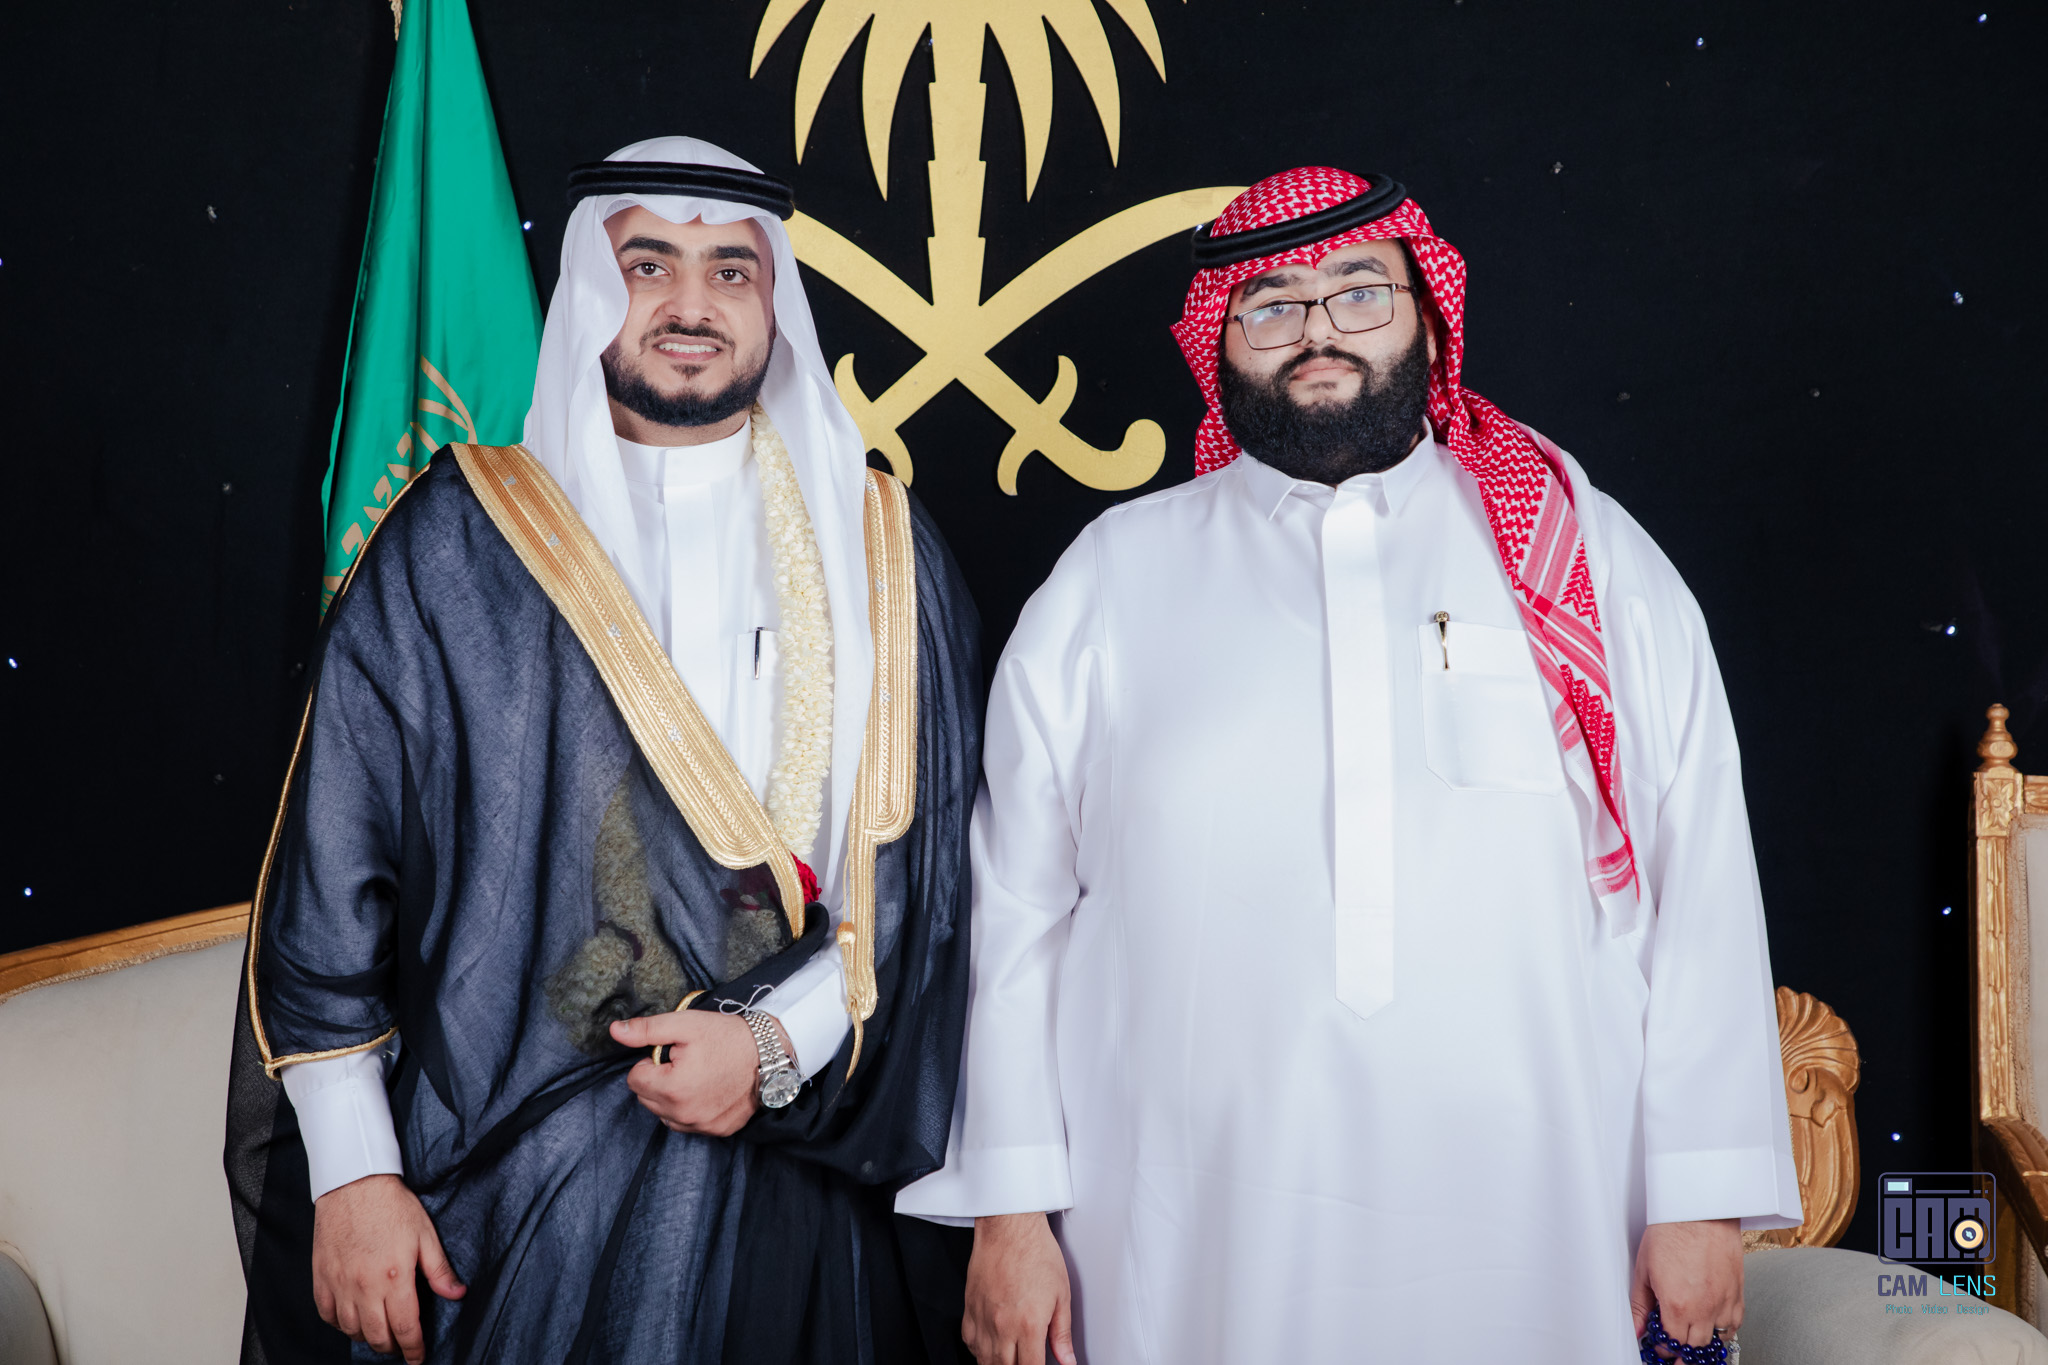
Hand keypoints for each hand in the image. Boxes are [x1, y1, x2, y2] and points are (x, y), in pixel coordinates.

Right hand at [311, 1173, 465, 1363]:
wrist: (354, 1183)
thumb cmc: (391, 1206)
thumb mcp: (425, 1235)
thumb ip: (439, 1270)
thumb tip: (457, 1294)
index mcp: (394, 1278)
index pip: (405, 1329)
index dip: (414, 1349)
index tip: (418, 1358)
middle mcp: (364, 1287)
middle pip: (377, 1336)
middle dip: (392, 1348)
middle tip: (402, 1345)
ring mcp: (340, 1284)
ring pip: (351, 1330)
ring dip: (368, 1337)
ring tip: (380, 1332)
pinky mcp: (321, 1278)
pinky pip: (328, 1315)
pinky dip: (341, 1324)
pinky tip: (352, 1319)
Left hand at [608, 1011, 789, 1136]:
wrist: (770, 1053)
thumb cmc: (728, 1037)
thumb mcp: (685, 1025)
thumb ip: (646, 1030)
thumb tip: (615, 1031)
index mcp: (671, 1088)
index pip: (634, 1079)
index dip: (650, 1062)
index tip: (672, 1053)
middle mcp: (684, 1114)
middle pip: (647, 1099)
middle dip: (658, 1080)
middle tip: (685, 1062)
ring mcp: (702, 1126)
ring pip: (665, 1115)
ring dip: (672, 1098)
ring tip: (697, 1076)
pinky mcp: (717, 1131)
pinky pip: (688, 1124)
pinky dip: (691, 1110)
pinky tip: (707, 1091)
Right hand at [963, 1212, 1075, 1364]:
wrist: (1009, 1226)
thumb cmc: (1035, 1252)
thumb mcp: (1061, 1294)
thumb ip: (1062, 1333)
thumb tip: (1068, 1359)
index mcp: (1029, 1325)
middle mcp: (1003, 1326)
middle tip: (1024, 1361)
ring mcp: (983, 1319)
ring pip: (985, 1361)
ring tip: (1009, 1360)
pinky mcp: (970, 1308)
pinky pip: (970, 1343)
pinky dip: (979, 1351)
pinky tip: (991, 1347)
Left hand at [1631, 1218, 1742, 1355]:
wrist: (1700, 1209)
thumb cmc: (1671, 1231)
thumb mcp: (1644, 1269)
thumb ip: (1640, 1305)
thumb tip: (1637, 1328)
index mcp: (1678, 1305)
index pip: (1672, 1344)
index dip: (1663, 1348)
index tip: (1659, 1346)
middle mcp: (1705, 1308)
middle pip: (1696, 1347)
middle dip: (1683, 1350)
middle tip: (1674, 1348)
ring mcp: (1724, 1301)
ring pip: (1718, 1339)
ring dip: (1704, 1341)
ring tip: (1692, 1338)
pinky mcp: (1738, 1292)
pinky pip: (1735, 1324)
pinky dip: (1724, 1330)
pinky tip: (1712, 1324)